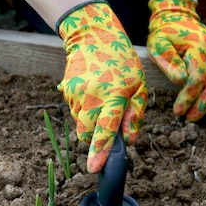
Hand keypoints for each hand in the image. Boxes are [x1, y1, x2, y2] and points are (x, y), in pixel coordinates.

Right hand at [57, 1, 146, 173]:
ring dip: (90, 121)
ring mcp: (75, 94)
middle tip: (106, 121)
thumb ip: (136, 115)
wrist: (92, 36)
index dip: (100, 151)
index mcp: (114, 95)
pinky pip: (74, 111)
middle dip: (94, 137)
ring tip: (101, 98)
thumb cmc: (122, 62)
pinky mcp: (66, 92)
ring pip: (79, 124)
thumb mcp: (139, 85)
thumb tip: (130, 141)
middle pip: (86, 134)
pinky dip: (83, 109)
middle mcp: (91, 96)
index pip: (105, 129)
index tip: (94, 169)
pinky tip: (91, 91)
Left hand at [147, 0, 205, 121]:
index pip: (197, 76)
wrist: (177, 19)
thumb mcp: (157, 46)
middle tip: (193, 118)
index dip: (189, 96)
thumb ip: (168, 62)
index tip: (178, 111)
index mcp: (197, 45)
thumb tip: (182, 80)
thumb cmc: (165, 36)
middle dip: (205, 103)